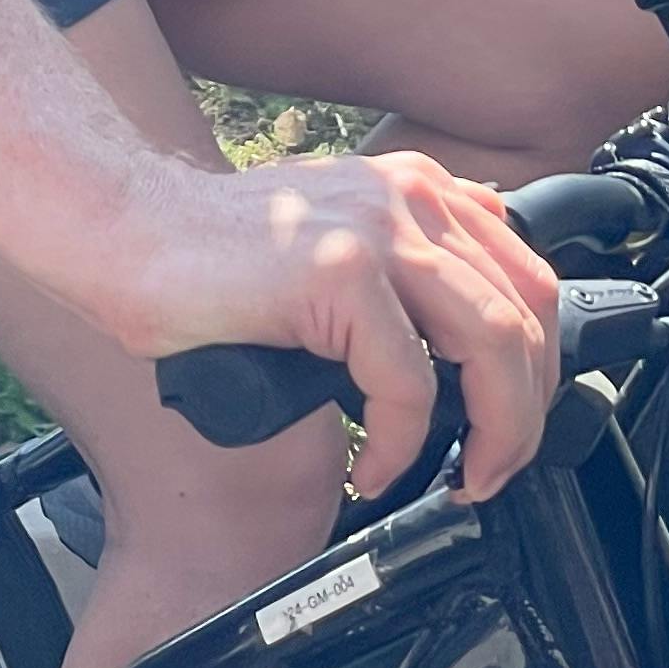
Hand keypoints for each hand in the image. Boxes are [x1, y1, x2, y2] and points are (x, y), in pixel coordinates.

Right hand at [99, 152, 562, 498]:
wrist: (127, 231)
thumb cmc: (216, 255)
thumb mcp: (338, 238)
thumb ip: (404, 267)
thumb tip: (470, 352)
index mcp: (419, 188)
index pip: (530, 277)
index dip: (540, 366)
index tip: (513, 425)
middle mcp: (410, 197)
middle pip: (529, 314)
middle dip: (529, 412)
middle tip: (494, 469)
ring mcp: (378, 230)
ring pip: (492, 346)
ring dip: (494, 434)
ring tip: (462, 479)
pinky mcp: (338, 274)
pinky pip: (408, 385)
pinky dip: (401, 446)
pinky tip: (373, 469)